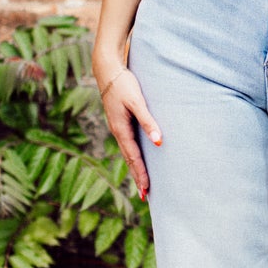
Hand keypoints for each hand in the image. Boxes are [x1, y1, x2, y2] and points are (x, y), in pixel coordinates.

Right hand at [99, 67, 159, 199]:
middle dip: (137, 177)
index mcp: (121, 130)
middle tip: (144, 196)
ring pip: (128, 154)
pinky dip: (133, 157)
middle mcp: (118, 132)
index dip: (141, 174)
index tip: (146, 190)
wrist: (108, 71)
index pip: (134, 158)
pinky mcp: (120, 123)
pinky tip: (137, 160)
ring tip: (142, 184)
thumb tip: (159, 141)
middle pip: (129, 160)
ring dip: (135, 169)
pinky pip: (128, 145)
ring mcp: (118, 128)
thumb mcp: (137, 102)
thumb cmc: (124, 85)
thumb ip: (148, 121)